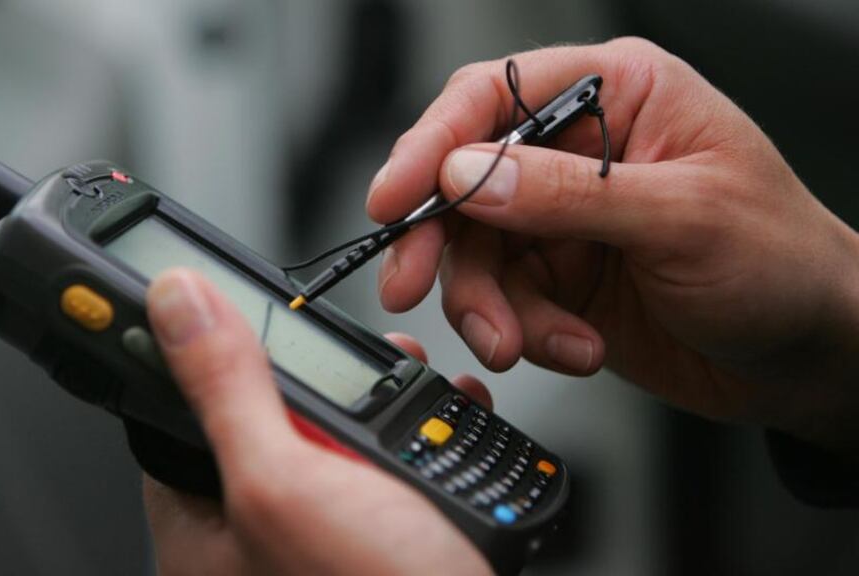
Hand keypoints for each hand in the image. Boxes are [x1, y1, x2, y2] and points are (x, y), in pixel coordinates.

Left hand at [143, 269, 494, 574]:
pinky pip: (383, 471)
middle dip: (312, 375)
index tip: (224, 313)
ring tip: (407, 373)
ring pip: (333, 442)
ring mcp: (321, 543)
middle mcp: (257, 543)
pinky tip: (441, 419)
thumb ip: (227, 388)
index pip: (173, 422)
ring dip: (375, 399)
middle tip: (345, 347)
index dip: (198, 361)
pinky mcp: (377, 543)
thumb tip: (176, 303)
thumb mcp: (285, 481)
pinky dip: (415, 435)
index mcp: (204, 533)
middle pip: (265, 424)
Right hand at [366, 37, 858, 456]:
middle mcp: (579, 150)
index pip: (492, 98)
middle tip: (414, 288)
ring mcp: (564, 219)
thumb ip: (572, 194)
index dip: (431, 143)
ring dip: (489, 306)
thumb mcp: (683, 219)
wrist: (809, 357)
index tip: (394, 197)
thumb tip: (469, 176)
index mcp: (617, 95)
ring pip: (474, 254)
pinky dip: (526, 334)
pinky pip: (503, 302)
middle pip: (464, 182)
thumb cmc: (783, 262)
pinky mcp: (559, 278)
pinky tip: (577, 349)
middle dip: (440, 244)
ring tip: (527, 342)